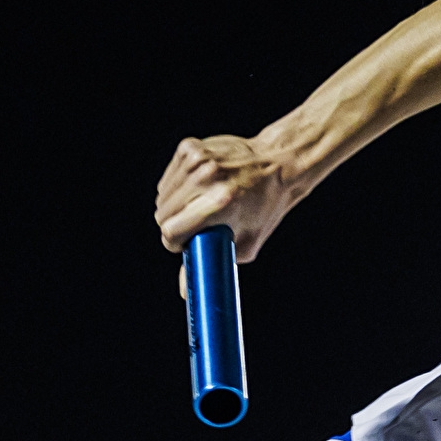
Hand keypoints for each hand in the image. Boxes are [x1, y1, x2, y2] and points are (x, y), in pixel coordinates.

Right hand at [155, 130, 306, 263]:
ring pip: (162, 196)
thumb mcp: (245, 244)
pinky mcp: (189, 147)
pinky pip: (168, 178)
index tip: (185, 244)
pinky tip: (197, 189)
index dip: (174, 243)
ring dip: (174, 207)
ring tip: (199, 206)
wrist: (277, 164)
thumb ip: (212, 265)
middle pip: (163, 214)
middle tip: (195, 227)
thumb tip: (184, 293)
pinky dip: (176, 187)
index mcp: (222, 202)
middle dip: (174, 226)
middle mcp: (207, 177)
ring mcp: (196, 160)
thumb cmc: (264, 208)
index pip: (170, 231)